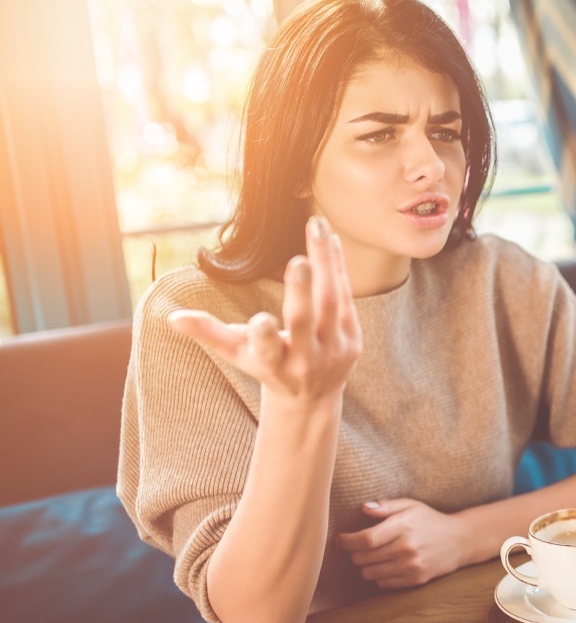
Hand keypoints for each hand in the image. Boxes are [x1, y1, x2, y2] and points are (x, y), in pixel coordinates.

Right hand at [167, 216, 361, 402]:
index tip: (260, 320)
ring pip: (330, 303)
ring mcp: (334, 350)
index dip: (264, 337)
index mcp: (273, 364)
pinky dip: (337, 267)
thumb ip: (210, 333)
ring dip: (325, 263)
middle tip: (299, 262)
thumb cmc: (267, 367)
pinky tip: (329, 237)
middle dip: (301, 294)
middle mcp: (306, 360)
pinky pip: (345, 297)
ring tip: (316, 226)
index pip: (268, 351)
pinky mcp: (354, 339)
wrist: (313, 396)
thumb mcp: (238, 353)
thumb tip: (173, 317)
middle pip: (304, 323)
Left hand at [337, 499, 472, 587]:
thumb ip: (386, 506)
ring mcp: (411, 566)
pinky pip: (383, 583)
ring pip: (369, 573)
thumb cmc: (430, 520)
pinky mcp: (415, 580)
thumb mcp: (411, 505)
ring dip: (365, 565)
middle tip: (359, 546)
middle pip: (364, 557)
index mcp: (403, 526)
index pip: (366, 539)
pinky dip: (379, 575)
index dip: (347, 542)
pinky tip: (386, 565)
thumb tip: (364, 508)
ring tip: (372, 556)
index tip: (341, 539)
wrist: (459, 541)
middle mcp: (407, 548)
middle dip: (355, 553)